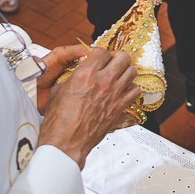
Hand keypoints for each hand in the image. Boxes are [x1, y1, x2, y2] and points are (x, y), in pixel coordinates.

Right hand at [38, 47, 140, 167]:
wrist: (66, 142)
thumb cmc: (58, 120)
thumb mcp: (59, 90)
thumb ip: (73, 75)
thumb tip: (80, 69)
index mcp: (86, 74)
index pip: (102, 51)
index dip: (99, 53)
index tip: (97, 57)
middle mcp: (103, 81)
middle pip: (123, 57)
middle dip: (117, 57)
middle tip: (112, 62)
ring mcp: (114, 94)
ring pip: (132, 71)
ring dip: (126, 71)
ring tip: (118, 75)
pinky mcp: (120, 107)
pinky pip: (136, 90)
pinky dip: (131, 88)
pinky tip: (123, 91)